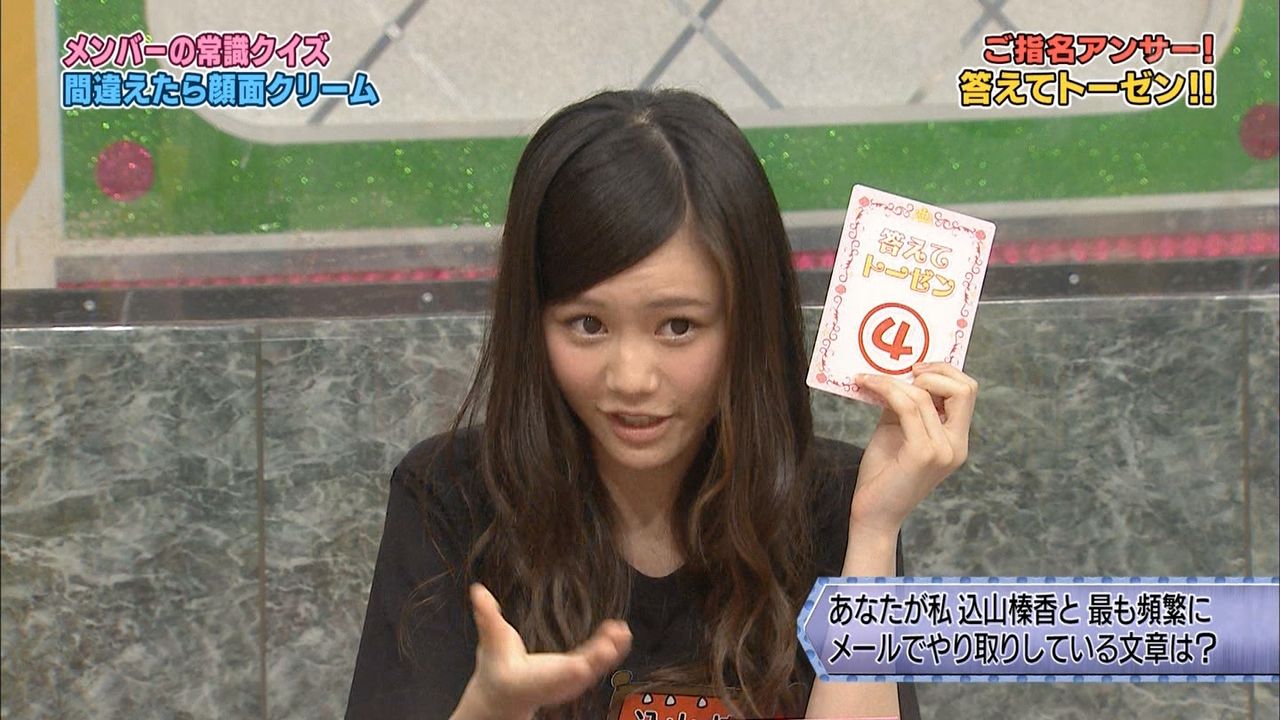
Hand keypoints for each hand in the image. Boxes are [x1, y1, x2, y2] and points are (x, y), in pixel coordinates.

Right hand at [453, 583, 632, 719]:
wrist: (503, 694)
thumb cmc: (497, 668)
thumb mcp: (490, 642)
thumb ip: (487, 616)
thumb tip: (477, 591)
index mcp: (538, 677)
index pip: (560, 675)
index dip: (575, 669)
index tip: (586, 662)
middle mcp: (559, 682)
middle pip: (584, 672)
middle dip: (601, 657)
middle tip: (615, 636)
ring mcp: (571, 681)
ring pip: (596, 668)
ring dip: (612, 650)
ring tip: (622, 631)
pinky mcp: (578, 674)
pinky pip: (599, 663)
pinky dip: (611, 650)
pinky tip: (621, 633)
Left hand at [849, 363, 977, 537]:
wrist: (872, 513)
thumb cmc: (882, 474)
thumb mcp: (897, 430)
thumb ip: (906, 405)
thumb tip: (896, 371)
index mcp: (956, 440)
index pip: (967, 392)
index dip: (944, 372)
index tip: (914, 369)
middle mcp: (957, 445)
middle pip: (964, 388)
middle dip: (933, 370)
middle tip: (902, 371)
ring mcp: (943, 450)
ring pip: (925, 394)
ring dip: (892, 380)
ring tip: (868, 379)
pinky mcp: (923, 453)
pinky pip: (907, 406)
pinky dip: (886, 390)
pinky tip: (867, 386)